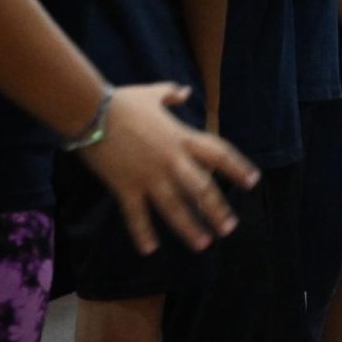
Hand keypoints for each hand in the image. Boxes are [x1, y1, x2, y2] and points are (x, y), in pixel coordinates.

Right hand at [76, 83, 258, 253]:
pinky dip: (142, 233)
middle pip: (202, 189)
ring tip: (203, 244)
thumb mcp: (151, 94)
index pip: (219, 155)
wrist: (88, 111)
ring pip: (174, 207)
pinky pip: (136, 215)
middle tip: (229, 228)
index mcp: (181, 138)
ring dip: (189, 227)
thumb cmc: (121, 101)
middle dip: (217, 210)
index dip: (238, 168)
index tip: (253, 182)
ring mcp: (149, 176)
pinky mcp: (125, 187)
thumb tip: (185, 91)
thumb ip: (170, 94)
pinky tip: (150, 250)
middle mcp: (171, 160)